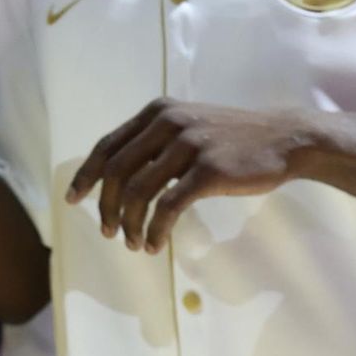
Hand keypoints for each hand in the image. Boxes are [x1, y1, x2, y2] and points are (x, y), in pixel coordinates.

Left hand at [66, 98, 316, 252]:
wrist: (282, 139)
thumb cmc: (231, 139)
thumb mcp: (186, 125)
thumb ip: (154, 141)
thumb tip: (118, 174)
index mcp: (155, 113)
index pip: (107, 145)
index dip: (87, 174)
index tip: (73, 199)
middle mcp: (165, 124)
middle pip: (117, 170)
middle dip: (105, 205)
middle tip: (106, 231)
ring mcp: (186, 146)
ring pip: (138, 191)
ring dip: (129, 222)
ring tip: (133, 243)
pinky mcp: (207, 170)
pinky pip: (168, 206)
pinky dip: (156, 228)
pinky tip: (154, 243)